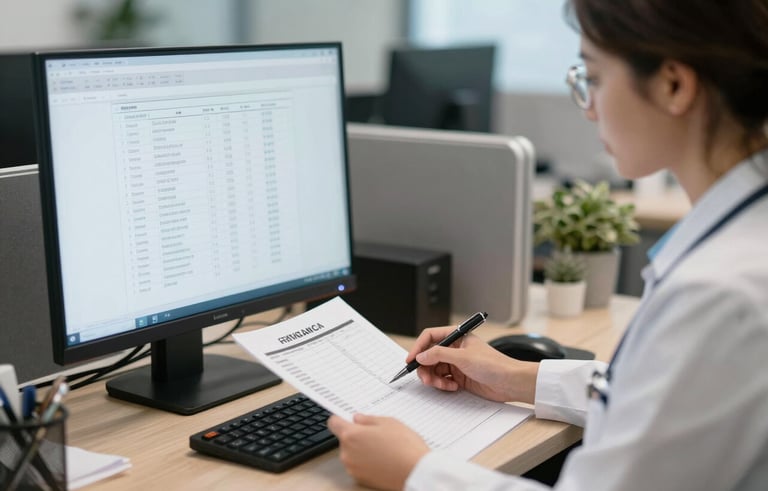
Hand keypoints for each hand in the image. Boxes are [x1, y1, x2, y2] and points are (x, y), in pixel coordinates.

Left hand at [327, 414, 428, 489]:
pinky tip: (383, 459)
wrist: (416, 472)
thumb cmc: (404, 446)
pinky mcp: (360, 479)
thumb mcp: (388, 422)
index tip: (348, 419)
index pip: (334, 422)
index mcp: (351, 435)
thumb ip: (369, 419)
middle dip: (356, 436)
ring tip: (383, 449)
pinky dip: (366, 462)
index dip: (341, 419)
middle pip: (344, 439)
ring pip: (351, 453)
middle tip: (376, 434)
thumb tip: (358, 419)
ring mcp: (353, 468)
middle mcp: (347, 453)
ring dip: (361, 450)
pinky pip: (358, 466)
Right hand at [407, 326, 538, 403]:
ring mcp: (457, 363)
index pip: (430, 336)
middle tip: (427, 379)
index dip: (418, 347)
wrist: (510, 383)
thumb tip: (421, 355)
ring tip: (443, 385)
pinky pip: (442, 379)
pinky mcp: (459, 377)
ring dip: (435, 378)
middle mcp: (455, 348)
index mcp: (457, 336)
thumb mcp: (463, 357)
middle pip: (429, 355)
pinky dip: (443, 384)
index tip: (411, 360)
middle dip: (426, 367)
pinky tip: (453, 387)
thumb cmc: (494, 365)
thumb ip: (439, 354)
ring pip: (434, 369)